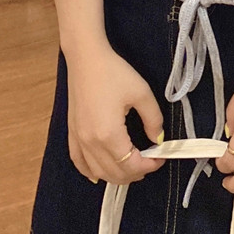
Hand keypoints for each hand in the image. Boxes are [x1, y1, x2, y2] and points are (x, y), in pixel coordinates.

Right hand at [64, 42, 166, 184]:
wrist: (86, 58)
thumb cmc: (114, 72)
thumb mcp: (141, 93)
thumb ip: (153, 119)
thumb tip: (159, 139)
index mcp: (109, 135)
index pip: (131, 165)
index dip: (149, 165)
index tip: (161, 157)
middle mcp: (90, 143)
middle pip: (114, 174)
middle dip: (136, 173)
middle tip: (150, 160)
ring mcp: (78, 140)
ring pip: (97, 172)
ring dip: (117, 175)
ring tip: (133, 165)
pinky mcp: (72, 133)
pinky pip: (79, 163)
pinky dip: (91, 172)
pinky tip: (100, 173)